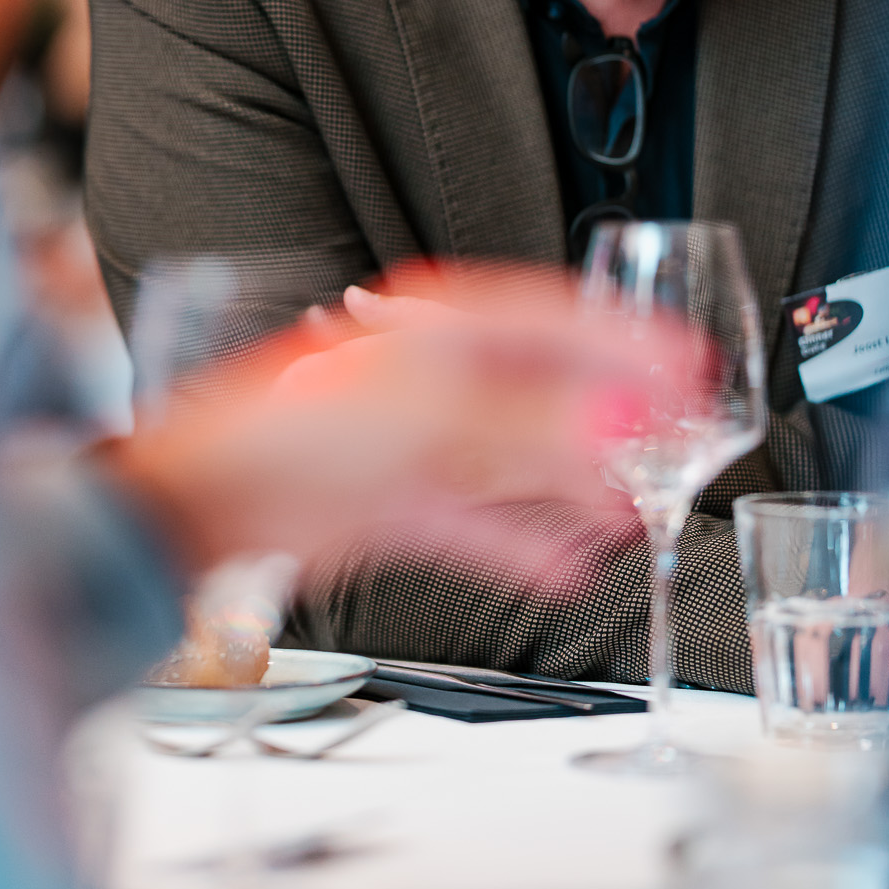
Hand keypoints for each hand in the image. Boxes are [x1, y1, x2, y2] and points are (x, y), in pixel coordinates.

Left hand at [101, 262, 689, 582]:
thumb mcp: (436, 420)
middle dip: (615, 426)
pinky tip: (569, 565)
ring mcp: (417, 444)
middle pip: (547, 397)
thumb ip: (537, 426)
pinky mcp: (398, 507)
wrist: (200, 508)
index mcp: (441, 329)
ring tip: (637, 513)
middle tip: (678, 451)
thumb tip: (621, 422)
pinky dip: (526, 546)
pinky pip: (483, 525)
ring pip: (521, 464)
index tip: (688, 369)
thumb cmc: (288, 435)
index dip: (629, 346)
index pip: (558, 323)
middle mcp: (434, 380)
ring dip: (578, 490)